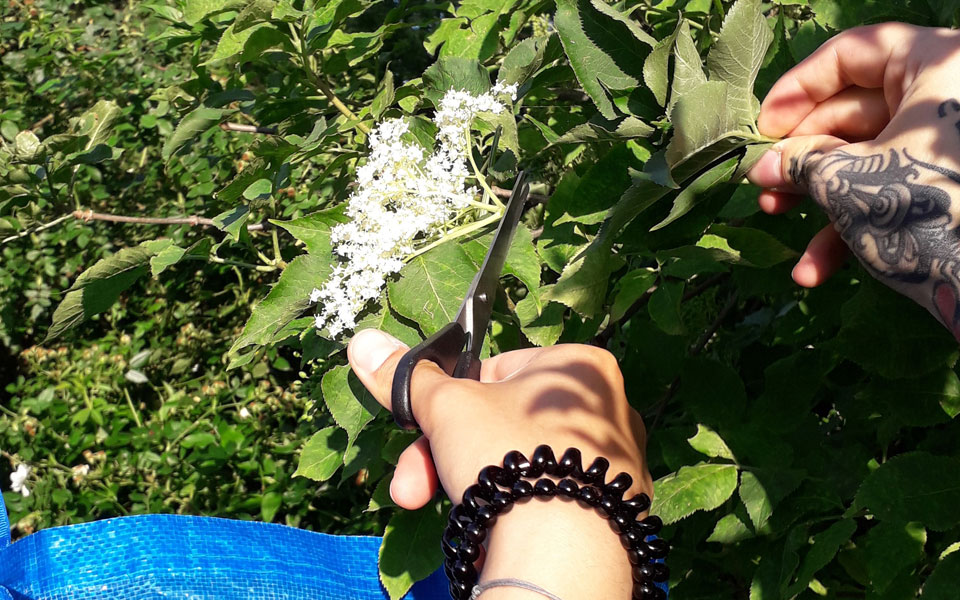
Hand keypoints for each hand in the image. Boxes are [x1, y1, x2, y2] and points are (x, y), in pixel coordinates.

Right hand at [347, 329, 651, 598]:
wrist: (559, 549)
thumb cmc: (511, 454)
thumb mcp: (447, 406)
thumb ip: (408, 377)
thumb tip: (365, 343)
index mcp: (579, 365)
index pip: (496, 369)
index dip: (453, 400)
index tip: (428, 426)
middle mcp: (606, 406)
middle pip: (502, 421)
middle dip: (448, 454)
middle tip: (413, 483)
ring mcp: (611, 460)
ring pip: (522, 461)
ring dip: (474, 482)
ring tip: (455, 509)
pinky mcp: (608, 505)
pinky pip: (548, 494)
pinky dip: (517, 506)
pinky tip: (496, 527)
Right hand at [746, 23, 959, 338]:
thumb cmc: (930, 209)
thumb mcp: (853, 181)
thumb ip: (803, 164)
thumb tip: (761, 167)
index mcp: (934, 65)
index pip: (852, 54)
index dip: (798, 90)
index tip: (763, 129)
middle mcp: (944, 97)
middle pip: (852, 112)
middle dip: (802, 156)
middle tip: (763, 183)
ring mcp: (947, 146)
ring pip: (867, 159)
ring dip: (818, 196)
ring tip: (776, 219)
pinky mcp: (949, 190)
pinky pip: (891, 193)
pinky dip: (851, 225)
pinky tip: (815, 270)